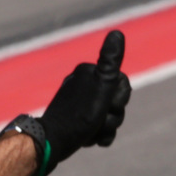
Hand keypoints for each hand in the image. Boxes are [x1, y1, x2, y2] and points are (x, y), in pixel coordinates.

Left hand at [35, 30, 131, 175]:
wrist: (52, 141)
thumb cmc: (78, 115)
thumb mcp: (101, 86)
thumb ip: (110, 61)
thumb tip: (117, 33)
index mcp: (89, 73)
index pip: (123, 85)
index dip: (120, 100)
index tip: (107, 104)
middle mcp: (84, 84)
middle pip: (117, 102)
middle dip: (114, 116)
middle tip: (100, 120)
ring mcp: (80, 103)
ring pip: (110, 116)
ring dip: (107, 128)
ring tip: (94, 133)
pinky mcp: (77, 119)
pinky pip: (99, 127)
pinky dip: (100, 135)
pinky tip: (92, 139)